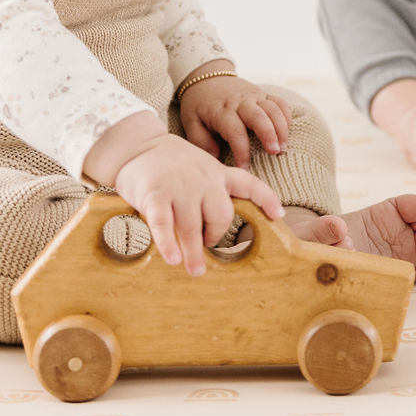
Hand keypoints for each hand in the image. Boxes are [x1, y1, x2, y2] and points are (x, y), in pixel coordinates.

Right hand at [114, 134, 283, 275]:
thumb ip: (214, 192)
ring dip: (194, 252)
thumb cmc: (172, 166)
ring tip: (195, 271)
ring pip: (193, 225)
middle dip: (216, 234)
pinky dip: (168, 243)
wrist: (137, 144)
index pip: (249, 184)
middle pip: (222, 214)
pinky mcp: (155, 194)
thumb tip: (217, 230)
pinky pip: (164, 223)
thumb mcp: (202, 169)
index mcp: (217, 174)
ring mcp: (179, 187)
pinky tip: (173, 259)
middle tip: (205, 244)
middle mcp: (203, 180)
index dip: (266, 199)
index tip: (278, 215)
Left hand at [180, 62, 291, 168]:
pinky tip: (287, 133)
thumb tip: (216, 157)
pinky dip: (286, 117)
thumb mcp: (192, 122)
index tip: (243, 168)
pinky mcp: (263, 94)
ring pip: (273, 109)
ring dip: (281, 129)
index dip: (241, 150)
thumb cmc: (199, 106)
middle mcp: (240, 102)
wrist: (204, 77)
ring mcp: (254, 96)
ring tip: (283, 148)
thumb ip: (201, 141)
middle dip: (269, 135)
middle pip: (258, 116)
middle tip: (275, 153)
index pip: (234, 131)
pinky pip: (280, 102)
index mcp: (221, 111)